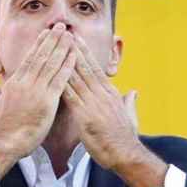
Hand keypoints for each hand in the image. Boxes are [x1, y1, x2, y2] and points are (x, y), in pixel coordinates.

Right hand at [0, 24, 76, 177]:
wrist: (5, 143)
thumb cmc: (0, 129)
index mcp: (14, 83)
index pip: (29, 59)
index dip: (39, 44)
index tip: (46, 33)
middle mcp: (26, 83)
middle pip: (41, 56)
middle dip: (52, 40)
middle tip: (62, 27)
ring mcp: (37, 91)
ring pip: (51, 64)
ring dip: (62, 48)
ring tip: (70, 35)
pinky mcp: (47, 102)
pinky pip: (60, 80)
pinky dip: (68, 67)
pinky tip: (75, 57)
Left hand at [63, 36, 165, 186]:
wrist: (125, 153)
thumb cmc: (126, 137)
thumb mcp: (130, 115)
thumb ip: (129, 102)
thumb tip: (133, 92)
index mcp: (111, 93)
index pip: (95, 68)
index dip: (84, 53)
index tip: (76, 39)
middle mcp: (102, 94)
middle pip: (85, 67)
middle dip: (73, 49)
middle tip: (63, 33)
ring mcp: (93, 104)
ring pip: (77, 78)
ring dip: (65, 61)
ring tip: (56, 46)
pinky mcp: (85, 116)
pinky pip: (71, 96)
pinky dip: (62, 83)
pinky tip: (53, 73)